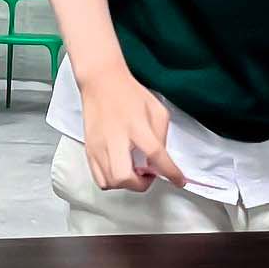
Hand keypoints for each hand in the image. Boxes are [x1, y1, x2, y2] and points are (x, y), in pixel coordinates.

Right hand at [78, 68, 184, 192]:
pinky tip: (120, 170)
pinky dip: (113, 182)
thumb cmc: (129, 94)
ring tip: (134, 171)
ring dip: (127, 183)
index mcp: (136, 126)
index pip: (155, 155)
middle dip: (141, 184)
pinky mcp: (89, 150)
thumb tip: (159, 159)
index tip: (179, 181)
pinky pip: (100, 179)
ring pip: (111, 182)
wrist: (100, 82)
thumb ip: (161, 135)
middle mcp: (115, 139)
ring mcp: (98, 146)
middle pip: (125, 177)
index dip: (170, 172)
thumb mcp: (156, 109)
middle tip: (148, 174)